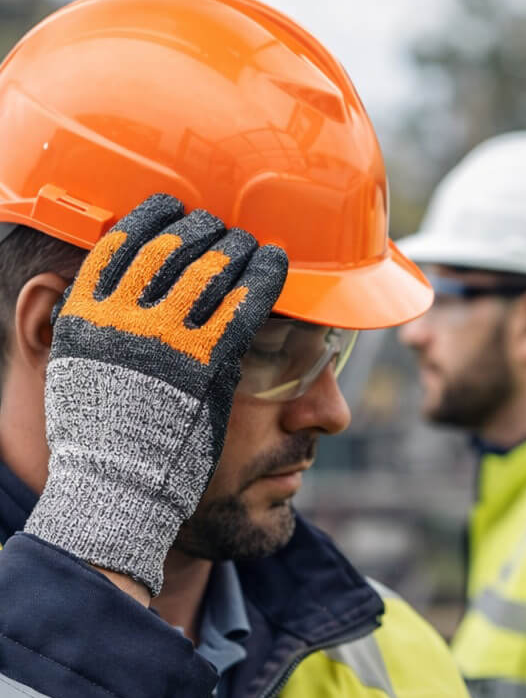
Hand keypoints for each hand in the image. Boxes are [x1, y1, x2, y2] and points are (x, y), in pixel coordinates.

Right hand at [25, 193, 287, 595]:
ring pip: (211, 269)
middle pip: (171, 249)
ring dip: (236, 248)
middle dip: (202, 231)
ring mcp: (171, 337)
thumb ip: (94, 331)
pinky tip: (276, 263)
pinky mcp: (211, 362)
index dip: (152, 219)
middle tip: (222, 226)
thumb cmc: (100, 439)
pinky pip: (244, 305)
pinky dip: (263, 278)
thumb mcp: (78, 372)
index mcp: (89, 313)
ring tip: (251, 241)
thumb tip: (97, 305)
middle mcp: (127, 316)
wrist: (119, 487)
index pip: (121, 244)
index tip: (171, 210)